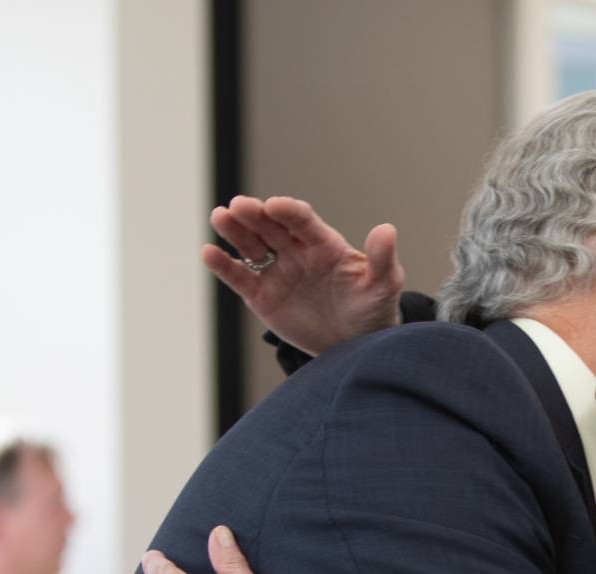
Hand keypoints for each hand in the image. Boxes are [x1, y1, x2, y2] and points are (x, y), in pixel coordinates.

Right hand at [201, 195, 404, 355]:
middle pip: (270, 227)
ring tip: (220, 217)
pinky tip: (208, 253)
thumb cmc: (373, 311)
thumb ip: (382, 259)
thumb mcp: (383, 287)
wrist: (356, 346)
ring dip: (234, 231)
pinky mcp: (262, 296)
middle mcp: (296, 252)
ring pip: (251, 246)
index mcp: (324, 244)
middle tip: (238, 206)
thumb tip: (387, 230)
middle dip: (255, 215)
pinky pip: (239, 277)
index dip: (289, 212)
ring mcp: (277, 272)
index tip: (275, 206)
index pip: (303, 221)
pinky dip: (223, 265)